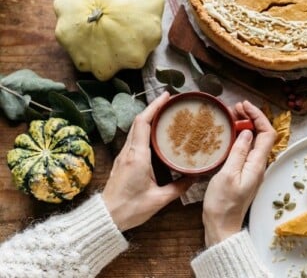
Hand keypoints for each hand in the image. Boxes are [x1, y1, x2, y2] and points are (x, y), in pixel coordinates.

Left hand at [102, 92, 192, 231]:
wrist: (107, 217)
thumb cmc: (130, 208)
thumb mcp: (159, 199)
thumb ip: (178, 187)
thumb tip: (194, 178)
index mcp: (137, 156)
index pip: (144, 123)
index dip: (154, 106)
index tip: (167, 96)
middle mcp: (128, 151)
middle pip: (138, 121)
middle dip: (153, 108)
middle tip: (170, 103)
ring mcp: (123, 155)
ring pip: (135, 129)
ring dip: (148, 118)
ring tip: (165, 115)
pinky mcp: (122, 161)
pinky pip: (134, 139)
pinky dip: (144, 130)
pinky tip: (155, 135)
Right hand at [202, 101, 276, 245]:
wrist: (221, 226)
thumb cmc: (222, 204)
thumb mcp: (228, 175)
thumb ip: (239, 152)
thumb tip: (247, 132)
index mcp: (257, 164)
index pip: (267, 133)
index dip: (258, 116)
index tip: (244, 106)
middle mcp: (258, 165)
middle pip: (262, 135)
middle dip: (251, 118)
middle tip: (234, 108)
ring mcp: (251, 169)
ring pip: (253, 141)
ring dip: (245, 126)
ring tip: (230, 116)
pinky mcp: (243, 173)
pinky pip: (245, 149)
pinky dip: (238, 137)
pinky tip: (227, 135)